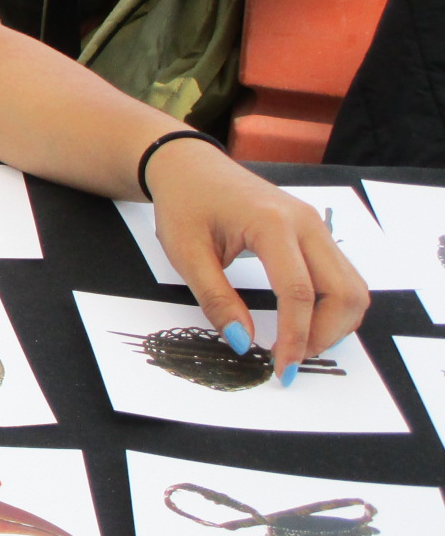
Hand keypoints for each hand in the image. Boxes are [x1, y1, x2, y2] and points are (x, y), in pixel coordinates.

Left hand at [148, 139, 369, 379]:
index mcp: (272, 223)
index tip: (281, 369)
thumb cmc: (184, 203)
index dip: (294, 337)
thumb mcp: (186, 254)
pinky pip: (342, 276)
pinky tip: (306, 322)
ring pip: (352, 286)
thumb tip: (242, 342)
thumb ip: (216, 300)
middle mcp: (306, 222)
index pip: (298, 292)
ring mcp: (316, 225)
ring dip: (336, 323)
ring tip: (299, 344)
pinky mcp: (316, 232)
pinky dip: (334, 306)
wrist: (189, 165)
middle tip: (290, 360)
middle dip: (325, 335)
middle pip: (343, 292)